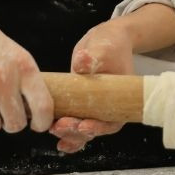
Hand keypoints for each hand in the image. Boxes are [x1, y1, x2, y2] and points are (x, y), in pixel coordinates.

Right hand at [0, 6, 52, 135]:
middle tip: (4, 113)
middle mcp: (4, 78)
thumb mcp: (12, 52)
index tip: (37, 125)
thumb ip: (23, 78)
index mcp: (23, 66)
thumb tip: (35, 110)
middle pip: (16, 123)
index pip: (43, 106)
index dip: (43, 122)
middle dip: (11, 122)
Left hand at [50, 18, 136, 153]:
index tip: (83, 125)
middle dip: (76, 132)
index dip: (98, 127)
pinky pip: (76, 122)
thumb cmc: (111, 45)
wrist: (106, 41)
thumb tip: (82, 61)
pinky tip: (55, 133)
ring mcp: (94, 107)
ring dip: (69, 134)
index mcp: (120, 99)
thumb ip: (92, 58)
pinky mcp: (82, 104)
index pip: (112, 121)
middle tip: (59, 126)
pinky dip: (67, 132)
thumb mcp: (104, 49)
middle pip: (95, 129)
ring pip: (83, 130)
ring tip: (54, 129)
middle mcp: (108, 107)